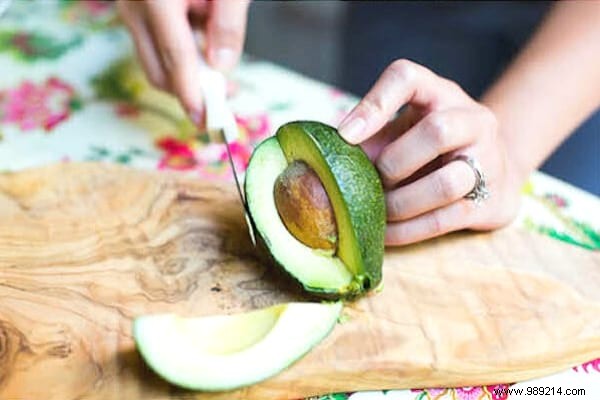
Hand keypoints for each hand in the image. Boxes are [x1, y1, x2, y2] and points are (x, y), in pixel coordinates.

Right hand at [117, 0, 249, 120]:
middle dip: (192, 92)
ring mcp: (129, 9)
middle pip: (159, 71)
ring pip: (156, 62)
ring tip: (222, 63)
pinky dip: (181, 53)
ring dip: (188, 74)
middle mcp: (134, 7)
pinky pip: (156, 43)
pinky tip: (204, 37)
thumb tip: (222, 66)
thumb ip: (228, 23)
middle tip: (229, 93)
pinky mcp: (135, 10)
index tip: (208, 121)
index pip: (176, 58)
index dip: (193, 94)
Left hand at [338, 59, 521, 245]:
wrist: (493, 176)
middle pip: (438, 131)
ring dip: (402, 203)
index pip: (407, 77)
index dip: (374, 104)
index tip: (345, 136)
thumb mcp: (401, 134)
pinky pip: (446, 219)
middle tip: (375, 181)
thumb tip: (323, 156)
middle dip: (395, 164)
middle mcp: (471, 120)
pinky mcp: (491, 200)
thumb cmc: (430, 152)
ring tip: (379, 211)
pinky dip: (408, 231)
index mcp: (439, 94)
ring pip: (448, 182)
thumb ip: (368, 141)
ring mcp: (488, 159)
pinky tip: (385, 233)